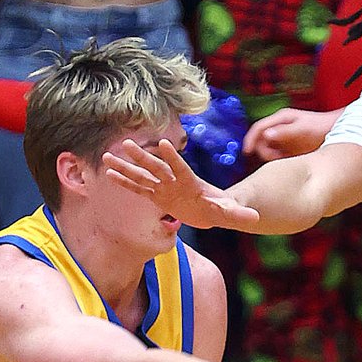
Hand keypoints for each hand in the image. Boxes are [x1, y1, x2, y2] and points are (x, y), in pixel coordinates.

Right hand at [103, 138, 259, 229]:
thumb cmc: (222, 209)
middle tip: (127, 143)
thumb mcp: (230, 213)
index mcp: (191, 182)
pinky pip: (139, 189)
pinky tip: (109, 174)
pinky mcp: (157, 196)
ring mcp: (163, 187)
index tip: (162, 143)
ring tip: (107, 157)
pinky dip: (125, 182)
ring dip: (126, 167)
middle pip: (156, 167)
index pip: (181, 168)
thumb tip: (255, 218)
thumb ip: (239, 214)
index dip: (173, 157)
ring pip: (143, 175)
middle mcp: (174, 181)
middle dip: (142, 157)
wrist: (212, 209)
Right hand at [243, 108, 338, 161]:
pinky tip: (288, 163)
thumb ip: (285, 132)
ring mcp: (284, 137)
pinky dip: (278, 161)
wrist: (338, 131)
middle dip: (263, 151)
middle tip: (275, 159)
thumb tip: (266, 135)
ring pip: (268, 149)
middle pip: (261, 140)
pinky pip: (277, 155)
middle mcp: (279, 127)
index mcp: (280, 119)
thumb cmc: (321, 127)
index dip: (250, 139)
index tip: (246, 151)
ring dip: (271, 157)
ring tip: (285, 161)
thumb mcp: (302, 129)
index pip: (258, 128)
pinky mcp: (289, 147)